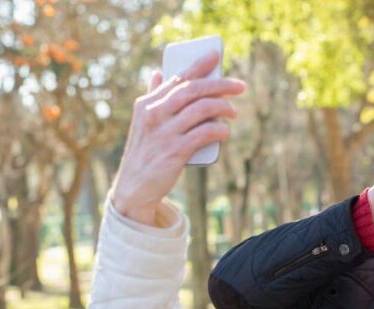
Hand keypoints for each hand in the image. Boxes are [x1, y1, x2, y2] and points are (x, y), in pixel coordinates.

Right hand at [110, 52, 244, 224]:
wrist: (134, 187)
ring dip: (223, 107)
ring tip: (234, 112)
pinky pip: (204, 134)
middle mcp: (154, 114)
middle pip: (192, 90)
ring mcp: (165, 133)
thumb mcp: (143, 122)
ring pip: (201, 109)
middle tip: (240, 86)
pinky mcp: (175, 152)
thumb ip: (153, 98)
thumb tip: (157, 73)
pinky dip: (218, 130)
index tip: (216, 55)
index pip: (177, 78)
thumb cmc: (145, 152)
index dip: (198, 65)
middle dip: (219, 84)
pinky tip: (225, 131)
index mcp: (147, 104)